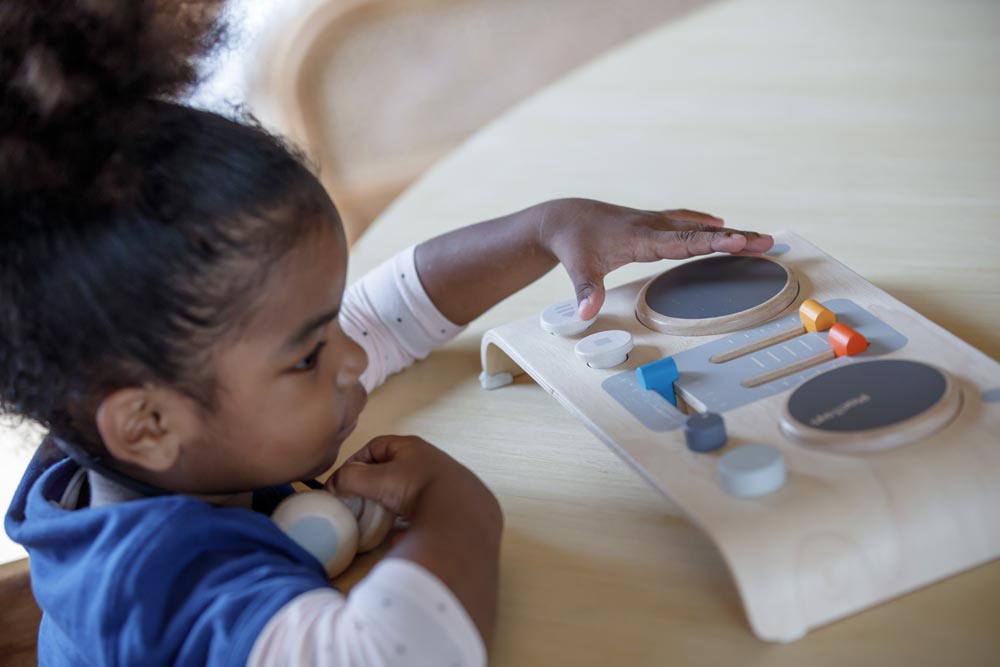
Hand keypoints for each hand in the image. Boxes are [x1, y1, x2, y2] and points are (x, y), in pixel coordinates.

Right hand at [329, 435, 502, 642]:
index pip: (376, 446)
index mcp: (412, 447)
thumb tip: (331, 485)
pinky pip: (424, 513)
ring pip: (410, 491)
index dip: (356, 461)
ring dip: (393, 502)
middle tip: (361, 499)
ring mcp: (444, 483)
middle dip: (375, 483)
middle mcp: (430, 460)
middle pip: (394, 468)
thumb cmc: (417, 488)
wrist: (462, 515)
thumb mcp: (377, 480)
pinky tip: (400, 534)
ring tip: (379, 517)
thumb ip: (350, 479)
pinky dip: (410, 522)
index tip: (343, 481)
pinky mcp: (452, 506)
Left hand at [537, 198, 774, 319]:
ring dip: (728, 232)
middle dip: (734, 238)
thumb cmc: (574, 243)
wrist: (565, 218)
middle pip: (700, 232)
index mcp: (640, 237)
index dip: (711, 241)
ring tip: (760, 239)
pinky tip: (721, 225)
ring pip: (698, 226)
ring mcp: (655, 223)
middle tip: (767, 242)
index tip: (737, 240)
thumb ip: (586, 291)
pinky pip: (687, 224)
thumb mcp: (578, 268)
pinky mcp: (653, 224)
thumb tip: (586, 314)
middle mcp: (653, 226)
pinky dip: (707, 226)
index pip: (682, 241)